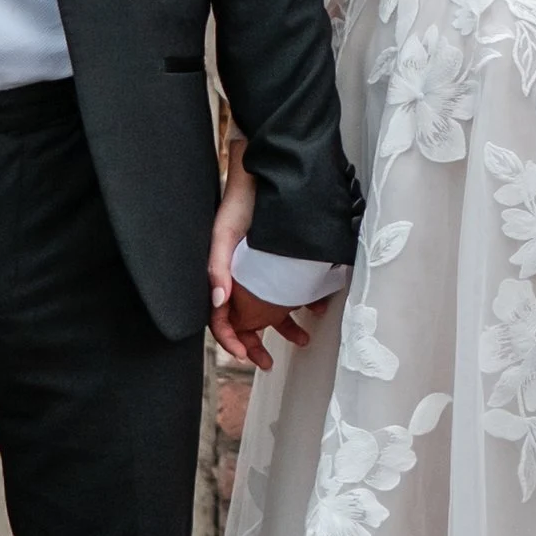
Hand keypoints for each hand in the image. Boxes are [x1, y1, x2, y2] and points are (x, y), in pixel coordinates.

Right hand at [206, 141, 310, 370]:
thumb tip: (219, 302)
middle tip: (270, 362)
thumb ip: (217, 268)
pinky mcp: (278, 261)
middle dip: (256, 344)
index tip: (243, 356)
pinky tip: (317, 306)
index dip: (229, 340)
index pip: (220, 318)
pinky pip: (288, 288)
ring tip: (303, 339)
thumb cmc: (237, 202)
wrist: (264, 173)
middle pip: (245, 320)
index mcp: (220, 275)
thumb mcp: (223, 234)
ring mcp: (259, 270)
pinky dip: (301, 300)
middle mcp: (239, 276)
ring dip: (284, 326)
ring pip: (269, 308)